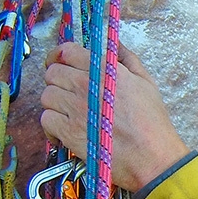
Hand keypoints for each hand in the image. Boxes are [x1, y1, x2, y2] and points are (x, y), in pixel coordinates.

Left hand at [40, 42, 189, 191]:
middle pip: (52, 73)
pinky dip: (52, 126)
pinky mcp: (68, 132)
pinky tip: (65, 131)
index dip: (60, 56)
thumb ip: (126, 58)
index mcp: (104, 70)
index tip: (61, 64)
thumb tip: (113, 41)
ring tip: (70, 114)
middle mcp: (85, 86)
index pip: (66, 51)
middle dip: (59, 82)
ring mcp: (75, 109)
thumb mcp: (146, 82)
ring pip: (47, 96)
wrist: (151, 156)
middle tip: (69, 93)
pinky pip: (46, 119)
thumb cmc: (152, 122)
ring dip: (56, 104)